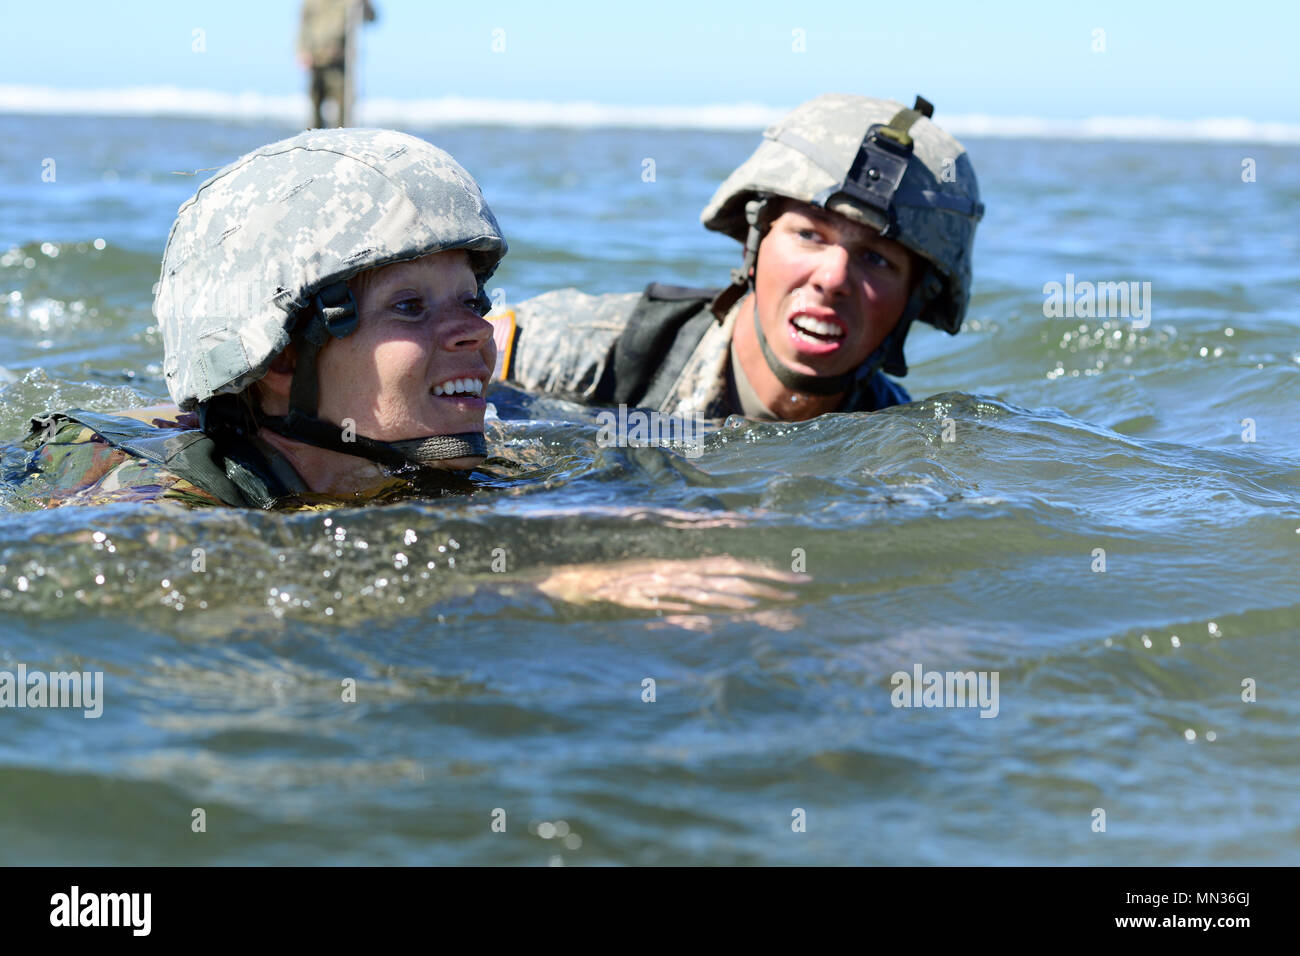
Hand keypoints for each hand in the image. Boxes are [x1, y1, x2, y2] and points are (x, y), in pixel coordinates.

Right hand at [537, 555, 803, 612]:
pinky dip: (704, 605)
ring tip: (779, 598)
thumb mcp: (652, 584)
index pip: (732, 564)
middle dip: (769, 579)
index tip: (796, 578)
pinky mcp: (642, 597)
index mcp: (681, 564)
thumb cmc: (610, 582)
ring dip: (747, 593)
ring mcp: (660, 583)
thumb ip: (683, 595)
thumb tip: (710, 612)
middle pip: (731, 573)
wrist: (567, 578)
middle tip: (803, 585)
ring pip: (710, 587)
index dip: (765, 570)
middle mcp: (676, 570)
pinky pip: (677, 601)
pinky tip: (724, 610)